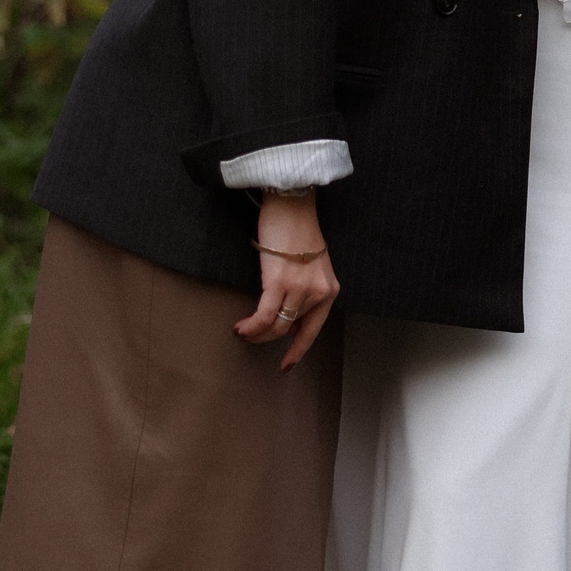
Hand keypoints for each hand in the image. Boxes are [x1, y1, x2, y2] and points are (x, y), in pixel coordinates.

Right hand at [235, 190, 339, 369]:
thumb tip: (289, 322)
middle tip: (252, 337)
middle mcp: (318, 293)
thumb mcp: (313, 266)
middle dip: (268, 339)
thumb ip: (307, 293)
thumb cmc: (298, 231)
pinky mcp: (279, 283)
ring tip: (243, 332)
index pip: (314, 330)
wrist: (292, 205)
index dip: (298, 350)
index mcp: (329, 290)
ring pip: (275, 326)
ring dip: (256, 333)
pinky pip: (264, 316)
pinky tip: (240, 328)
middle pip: (289, 329)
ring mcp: (300, 289)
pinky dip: (251, 326)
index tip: (286, 365)